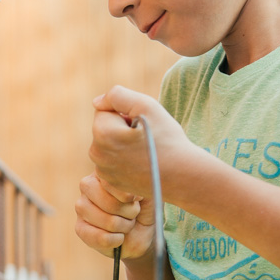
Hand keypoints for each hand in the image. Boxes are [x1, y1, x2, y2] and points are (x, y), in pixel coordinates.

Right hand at [74, 173, 156, 258]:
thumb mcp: (147, 192)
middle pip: (111, 204)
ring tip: (125, 224)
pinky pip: (100, 238)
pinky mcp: (80, 228)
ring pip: (108, 222)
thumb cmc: (143, 207)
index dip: (130, 196)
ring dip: (124, 227)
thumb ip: (140, 185)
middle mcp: (87, 186)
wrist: (141, 232)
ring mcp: (81, 206)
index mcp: (104, 172)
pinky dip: (116, 240)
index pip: (114, 182)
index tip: (137, 199)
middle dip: (130, 213)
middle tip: (132, 213)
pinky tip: (118, 237)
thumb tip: (131, 194)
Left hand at [87, 84, 191, 201]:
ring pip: (108, 146)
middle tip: (144, 138)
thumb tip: (96, 102)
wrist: (183, 176)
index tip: (141, 124)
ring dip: (121, 144)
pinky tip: (141, 164)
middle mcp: (97, 154)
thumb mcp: (146, 105)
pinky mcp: (111, 183)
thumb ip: (117, 95)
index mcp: (102, 133)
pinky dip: (123, 160)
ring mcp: (103, 172)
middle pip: (104, 129)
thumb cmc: (167, 139)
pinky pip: (112, 162)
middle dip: (120, 128)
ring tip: (143, 151)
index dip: (125, 113)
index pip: (104, 111)